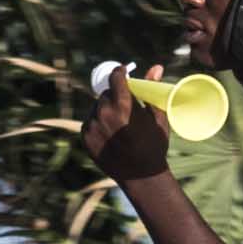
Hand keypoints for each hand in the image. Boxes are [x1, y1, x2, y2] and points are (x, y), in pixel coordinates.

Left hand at [85, 68, 185, 195]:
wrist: (142, 177)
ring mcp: (92, 127)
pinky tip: (110, 133)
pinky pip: (90, 122)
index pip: (115, 78)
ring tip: (119, 123)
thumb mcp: (157, 117)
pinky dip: (98, 123)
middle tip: (125, 106)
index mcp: (123, 106)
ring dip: (105, 110)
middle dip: (115, 96)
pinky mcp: (85, 139)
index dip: (120, 73)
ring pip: (96, 108)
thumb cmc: (154, 145)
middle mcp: (104, 114)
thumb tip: (156, 67)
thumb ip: (151, 90)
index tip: (123, 72)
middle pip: (106, 94)